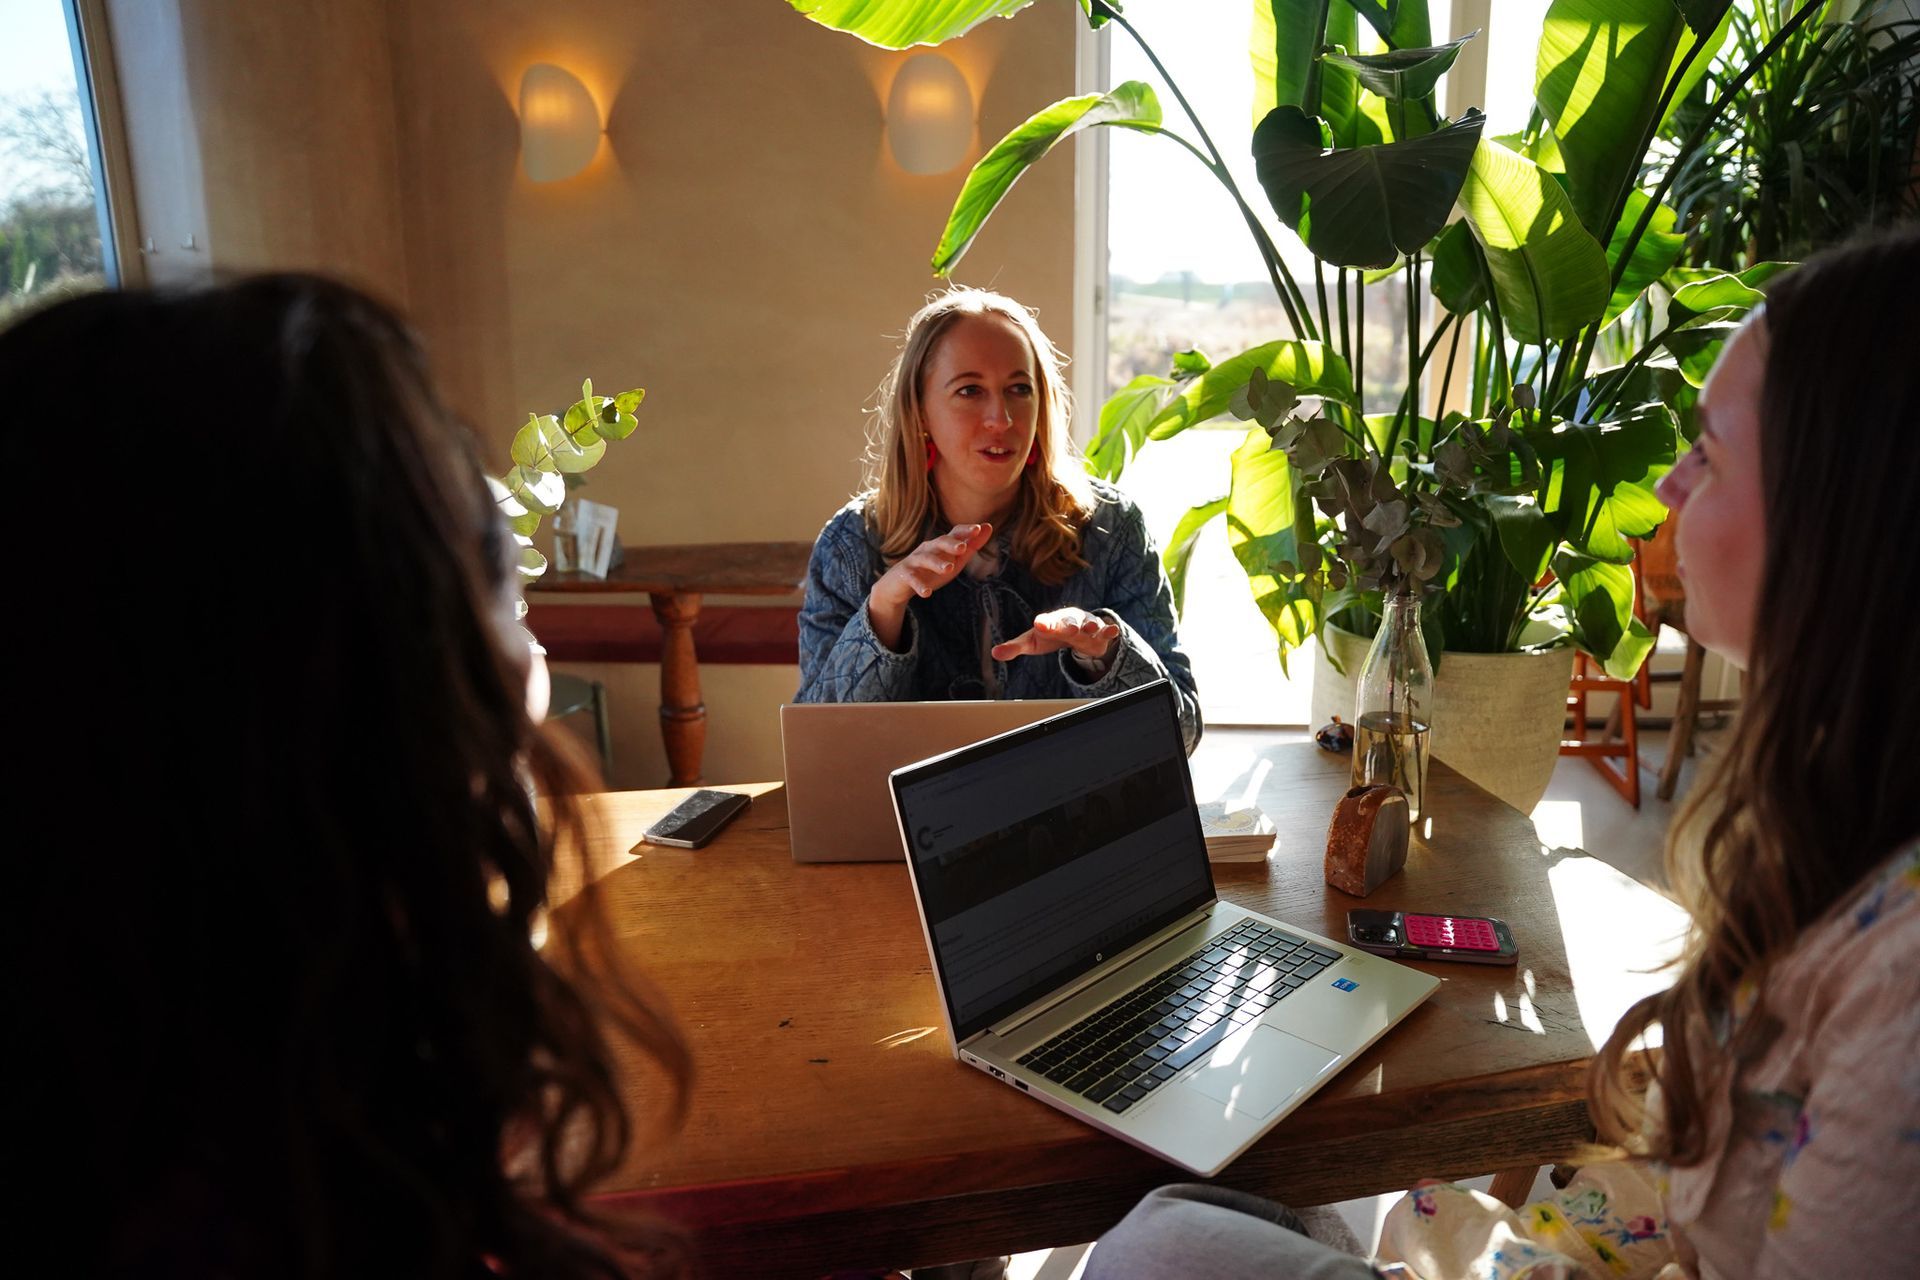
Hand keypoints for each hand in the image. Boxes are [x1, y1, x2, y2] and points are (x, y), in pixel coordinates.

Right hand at [867, 522, 993, 649]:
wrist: (899, 583)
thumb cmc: (931, 570)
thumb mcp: (954, 558)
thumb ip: (972, 545)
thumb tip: (989, 527)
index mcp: (940, 545)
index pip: (954, 533)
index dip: (966, 531)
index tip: (979, 529)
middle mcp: (927, 549)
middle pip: (939, 542)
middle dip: (950, 544)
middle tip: (963, 548)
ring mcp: (915, 561)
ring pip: (925, 559)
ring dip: (937, 563)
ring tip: (949, 569)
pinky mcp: (905, 575)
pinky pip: (912, 579)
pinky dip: (919, 586)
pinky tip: (927, 593)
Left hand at [991, 607, 1119, 664]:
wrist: (1075, 630)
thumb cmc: (1050, 635)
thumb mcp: (1033, 641)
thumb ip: (1015, 647)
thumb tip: (994, 653)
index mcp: (1051, 622)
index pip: (1046, 622)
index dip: (1043, 623)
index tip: (1039, 624)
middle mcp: (1068, 620)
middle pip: (1069, 621)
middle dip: (1069, 624)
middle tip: (1068, 628)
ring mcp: (1085, 625)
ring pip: (1089, 624)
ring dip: (1090, 626)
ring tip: (1091, 629)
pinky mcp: (1099, 633)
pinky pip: (1106, 629)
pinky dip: (1109, 630)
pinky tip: (1112, 631)